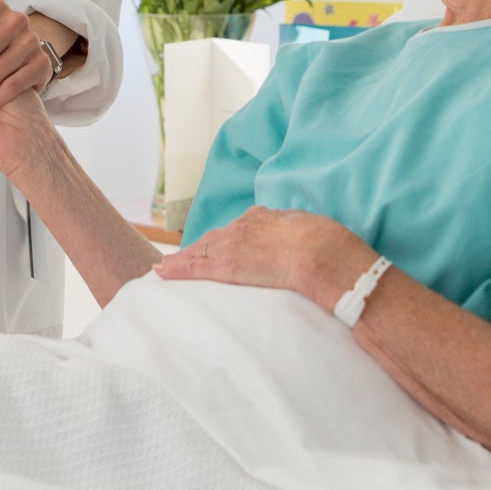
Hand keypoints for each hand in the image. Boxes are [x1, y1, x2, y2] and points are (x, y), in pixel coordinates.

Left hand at [153, 205, 375, 308]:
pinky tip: (162, 272)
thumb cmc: (328, 246)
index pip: (238, 230)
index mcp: (265, 217)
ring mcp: (233, 244)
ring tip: (166, 267)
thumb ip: (300, 237)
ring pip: (200, 251)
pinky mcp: (227, 266)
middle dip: (198, 249)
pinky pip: (195, 267)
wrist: (322, 253)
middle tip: (181, 258)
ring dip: (182, 260)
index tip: (217, 246)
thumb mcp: (313, 232)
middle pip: (214, 239)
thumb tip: (304, 245)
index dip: (226, 240)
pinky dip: (177, 269)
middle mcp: (244, 226)